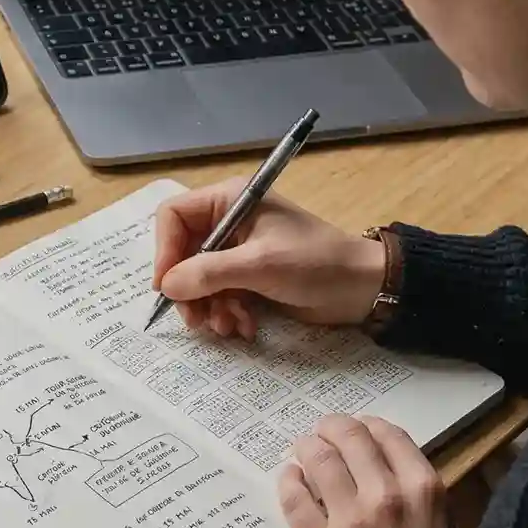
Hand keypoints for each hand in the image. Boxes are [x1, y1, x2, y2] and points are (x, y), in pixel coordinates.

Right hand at [151, 180, 386, 337]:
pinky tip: (246, 327)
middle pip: (183, 254)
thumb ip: (209, 273)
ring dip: (210, 307)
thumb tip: (166, 286)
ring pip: (200, 280)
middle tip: (195, 320)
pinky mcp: (249, 278)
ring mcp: (239, 252)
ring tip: (228, 327)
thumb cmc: (314, 263)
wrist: (362, 289)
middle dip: (189, 289)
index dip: (164, 250)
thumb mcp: (259, 265)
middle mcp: (229, 222)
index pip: (174, 216)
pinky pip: (220, 295)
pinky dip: (228, 313)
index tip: (166, 286)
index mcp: (230, 200)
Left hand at [279, 415, 465, 527]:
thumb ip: (418, 495)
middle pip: (349, 437)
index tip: (358, 429)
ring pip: (317, 459)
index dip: (368, 426)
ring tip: (303, 450)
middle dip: (332, 428)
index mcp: (425, 489)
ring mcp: (349, 520)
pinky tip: (289, 478)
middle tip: (323, 432)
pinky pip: (294, 499)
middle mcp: (387, 495)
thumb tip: (386, 469)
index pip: (388, 434)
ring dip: (307, 448)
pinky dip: (288, 481)